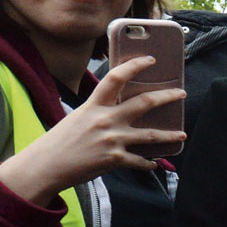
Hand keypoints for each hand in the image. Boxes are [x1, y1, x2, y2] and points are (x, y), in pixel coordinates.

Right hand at [0, 55, 186, 203]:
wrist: (45, 166)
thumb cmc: (58, 142)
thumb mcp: (77, 118)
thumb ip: (98, 111)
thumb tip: (117, 107)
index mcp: (93, 106)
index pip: (116, 78)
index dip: (135, 66)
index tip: (151, 60)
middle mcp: (105, 120)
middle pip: (144, 102)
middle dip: (166, 96)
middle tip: (181, 93)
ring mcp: (112, 139)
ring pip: (151, 135)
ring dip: (170, 134)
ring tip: (182, 133)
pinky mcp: (115, 159)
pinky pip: (140, 160)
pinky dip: (148, 162)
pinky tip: (154, 163)